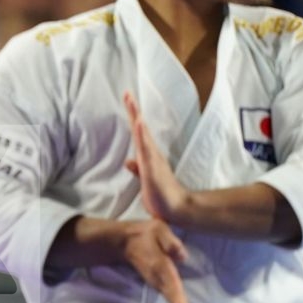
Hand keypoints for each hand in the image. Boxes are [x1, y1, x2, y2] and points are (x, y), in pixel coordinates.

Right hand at [122, 218, 194, 302]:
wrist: (123, 242)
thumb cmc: (143, 234)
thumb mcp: (157, 228)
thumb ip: (171, 241)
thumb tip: (184, 257)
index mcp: (162, 268)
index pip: (172, 287)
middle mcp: (159, 280)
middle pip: (173, 300)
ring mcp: (158, 283)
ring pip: (172, 301)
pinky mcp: (159, 284)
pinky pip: (171, 298)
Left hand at [124, 92, 191, 225]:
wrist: (175, 209)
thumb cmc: (160, 196)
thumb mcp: (145, 180)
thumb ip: (138, 169)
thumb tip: (128, 161)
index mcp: (148, 156)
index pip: (138, 133)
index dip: (133, 118)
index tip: (127, 101)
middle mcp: (151, 153)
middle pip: (140, 127)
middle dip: (133, 110)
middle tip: (127, 92)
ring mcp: (152, 158)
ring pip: (142, 134)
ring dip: (136, 117)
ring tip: (130, 100)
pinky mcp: (152, 167)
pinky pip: (145, 148)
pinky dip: (141, 135)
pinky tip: (138, 123)